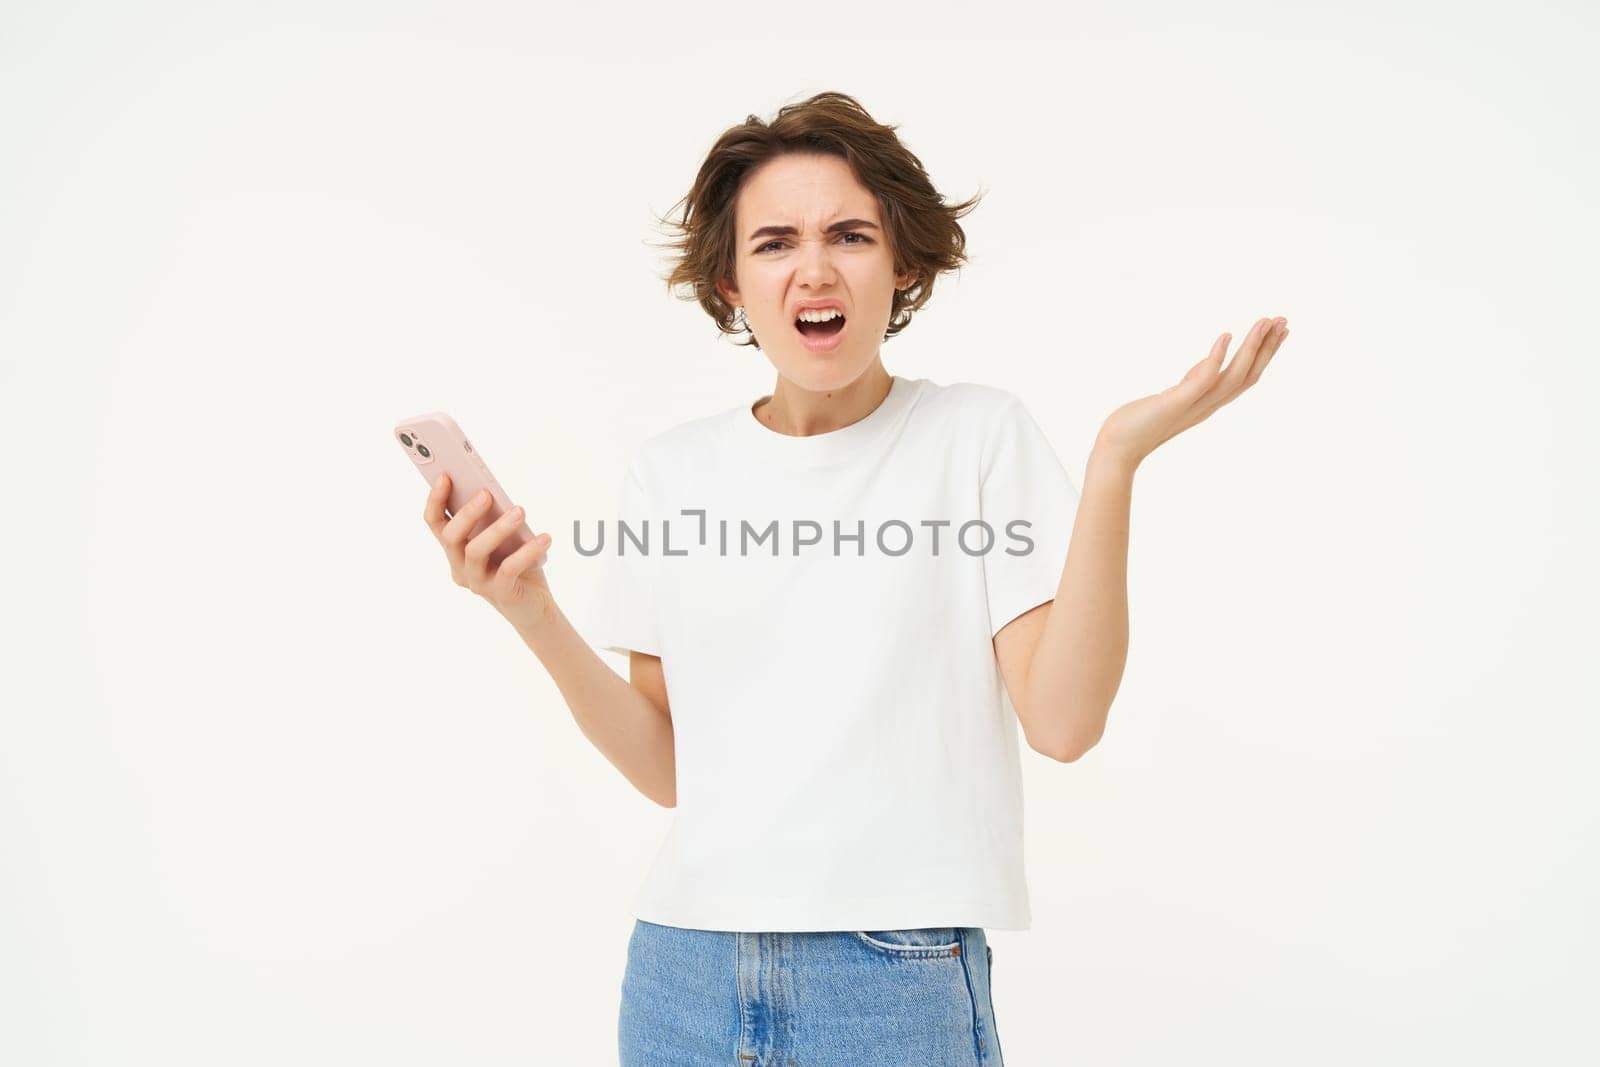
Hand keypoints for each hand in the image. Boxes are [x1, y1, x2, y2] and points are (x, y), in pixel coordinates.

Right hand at [424, 472, 554, 631]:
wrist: (534, 605)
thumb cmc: (517, 564)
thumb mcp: (504, 538)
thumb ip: (494, 519)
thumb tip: (493, 492)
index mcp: (455, 549)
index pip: (435, 523)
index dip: (436, 500)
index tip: (445, 476)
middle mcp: (459, 566)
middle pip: (450, 537)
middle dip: (467, 513)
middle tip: (487, 493)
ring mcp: (477, 582)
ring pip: (475, 552)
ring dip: (498, 529)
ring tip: (520, 511)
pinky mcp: (500, 593)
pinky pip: (509, 569)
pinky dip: (527, 551)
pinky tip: (544, 538)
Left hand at [1095, 316, 1289, 467]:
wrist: (1116, 450)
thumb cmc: (1139, 425)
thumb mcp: (1174, 397)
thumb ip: (1193, 382)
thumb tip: (1211, 363)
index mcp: (1207, 404)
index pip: (1245, 378)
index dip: (1264, 355)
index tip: (1278, 330)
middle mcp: (1207, 406)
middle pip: (1248, 376)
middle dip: (1267, 348)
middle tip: (1284, 320)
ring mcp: (1193, 406)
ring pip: (1233, 376)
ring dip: (1251, 348)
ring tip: (1263, 322)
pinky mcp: (1175, 404)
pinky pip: (1202, 380)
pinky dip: (1216, 358)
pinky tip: (1225, 335)